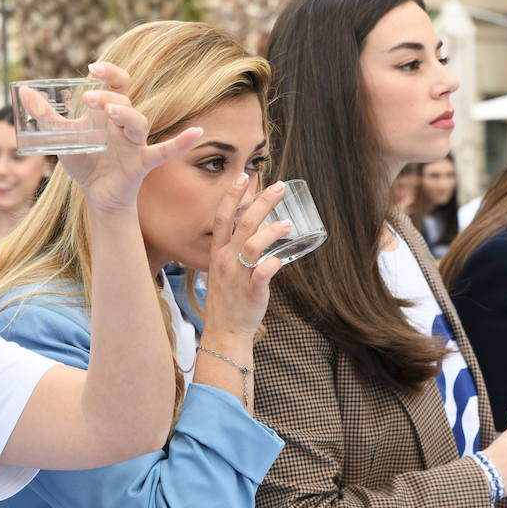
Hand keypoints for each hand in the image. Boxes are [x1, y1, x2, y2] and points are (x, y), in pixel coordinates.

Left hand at [54, 62, 202, 213]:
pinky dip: (180, 142)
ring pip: (139, 123)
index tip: (93, 68)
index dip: (108, 73)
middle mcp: (124, 123)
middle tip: (89, 98)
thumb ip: (45, 115)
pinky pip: (165, 150)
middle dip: (109, 96)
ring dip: (127, 114)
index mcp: (109, 112)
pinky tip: (196, 132)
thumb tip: (23, 91)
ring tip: (111, 111)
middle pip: (125, 100)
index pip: (115, 84)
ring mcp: (135, 142)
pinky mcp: (142, 162)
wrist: (96, 195)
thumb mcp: (62, 136)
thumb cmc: (85, 160)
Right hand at [201, 175, 288, 340]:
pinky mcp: (251, 291)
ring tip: (288, 224)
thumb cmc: (228, 299)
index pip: (221, 217)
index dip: (232, 195)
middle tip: (280, 187)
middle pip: (242, 223)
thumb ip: (235, 251)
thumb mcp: (223, 270)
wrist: (224, 331)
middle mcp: (225, 260)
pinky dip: (272, 264)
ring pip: (253, 245)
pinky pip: (262, 273)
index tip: (244, 177)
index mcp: (218, 252)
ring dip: (271, 231)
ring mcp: (237, 276)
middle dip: (262, 202)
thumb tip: (255, 232)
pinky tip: (281, 259)